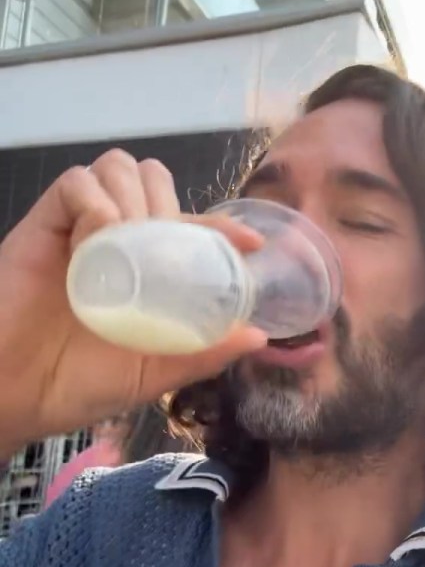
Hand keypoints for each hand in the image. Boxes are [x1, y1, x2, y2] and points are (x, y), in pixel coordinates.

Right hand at [0, 149, 265, 454]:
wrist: (16, 396)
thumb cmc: (79, 385)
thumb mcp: (153, 373)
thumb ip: (201, 354)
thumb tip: (257, 337)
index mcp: (142, 270)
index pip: (187, 225)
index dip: (220, 225)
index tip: (250, 242)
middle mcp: (113, 241)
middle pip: (151, 179)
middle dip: (170, 201)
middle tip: (167, 248)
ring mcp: (78, 229)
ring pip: (116, 169)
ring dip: (135, 196)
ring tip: (134, 242)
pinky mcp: (42, 225)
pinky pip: (75, 184)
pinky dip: (95, 201)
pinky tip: (103, 237)